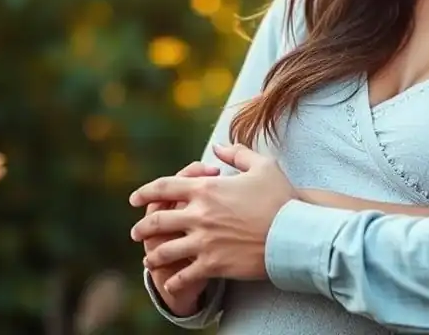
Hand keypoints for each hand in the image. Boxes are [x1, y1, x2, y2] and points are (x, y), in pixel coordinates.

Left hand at [130, 143, 296, 293]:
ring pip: (165, 250)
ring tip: (148, 260)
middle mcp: (199, 215)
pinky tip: (170, 282)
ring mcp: (204, 242)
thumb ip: (237, 153)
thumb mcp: (262, 165)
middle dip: (142, 228)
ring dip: (153, 256)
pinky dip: (174, 280)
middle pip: (158, 221)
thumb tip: (217, 146)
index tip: (134, 199)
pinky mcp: (213, 264)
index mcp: (207, 189)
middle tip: (136, 233)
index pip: (165, 187)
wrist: (294, 232)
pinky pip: (184, 275)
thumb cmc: (281, 197)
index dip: (145, 192)